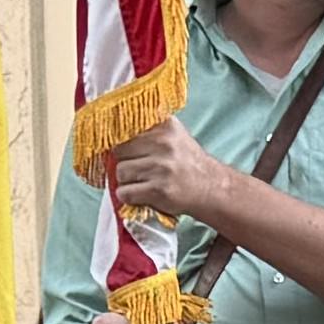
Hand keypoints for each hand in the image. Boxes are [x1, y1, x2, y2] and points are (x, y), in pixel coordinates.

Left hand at [110, 119, 225, 224]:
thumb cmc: (186, 163)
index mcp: (166, 126)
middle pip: (119, 151)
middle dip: (124, 162)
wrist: (211, 188)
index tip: (123, 149)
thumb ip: (149, 129)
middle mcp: (164, 143)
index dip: (121, 141)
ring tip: (143, 183)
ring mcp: (161, 167)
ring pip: (120, 172)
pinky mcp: (159, 189)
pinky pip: (125, 193)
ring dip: (127, 181)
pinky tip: (142, 195)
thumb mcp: (173, 136)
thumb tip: (112, 128)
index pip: (126, 127)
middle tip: (138, 170)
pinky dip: (128, 197)